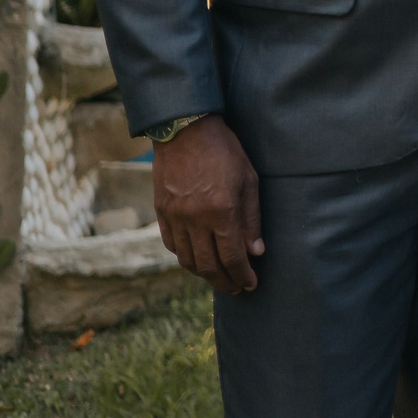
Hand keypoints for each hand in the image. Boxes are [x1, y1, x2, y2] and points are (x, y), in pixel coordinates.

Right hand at [152, 116, 263, 293]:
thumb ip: (251, 218)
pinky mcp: (161, 212)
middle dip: (224, 282)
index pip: (232, 257)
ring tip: (218, 277)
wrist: (185, 129)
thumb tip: (256, 251)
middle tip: (236, 288)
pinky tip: (197, 258)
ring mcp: (175, 217)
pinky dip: (185, 257)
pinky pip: (172, 245)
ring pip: (187, 260)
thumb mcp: (248, 180)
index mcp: (220, 212)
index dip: (243, 275)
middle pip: (208, 266)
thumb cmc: (224, 151)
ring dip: (204, 274)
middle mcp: (195, 219)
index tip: (251, 284)